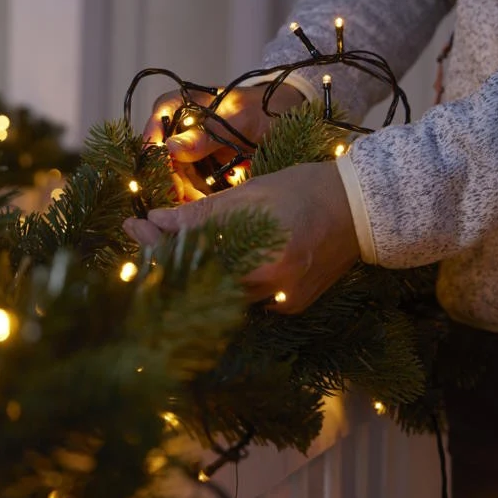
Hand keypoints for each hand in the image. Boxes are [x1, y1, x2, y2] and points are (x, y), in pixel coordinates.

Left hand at [122, 161, 358, 313]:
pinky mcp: (291, 307)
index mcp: (258, 257)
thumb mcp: (250, 193)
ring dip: (191, 272)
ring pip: (220, 295)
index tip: (133, 225)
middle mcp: (269, 289)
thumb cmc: (305, 190)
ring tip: (166, 245)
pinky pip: (245, 300)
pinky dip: (223, 281)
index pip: (190, 259)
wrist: (364, 207)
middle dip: (165, 260)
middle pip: (201, 285)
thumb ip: (202, 213)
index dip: (155, 245)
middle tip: (143, 236)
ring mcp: (281, 303)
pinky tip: (207, 261)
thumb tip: (156, 219)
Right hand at [140, 84, 305, 199]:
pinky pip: (189, 185)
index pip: (153, 136)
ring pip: (173, 179)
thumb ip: (206, 134)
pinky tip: (206, 209)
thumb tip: (171, 148)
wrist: (281, 117)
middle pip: (161, 163)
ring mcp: (183, 149)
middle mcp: (172, 128)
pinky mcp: (196, 167)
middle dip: (175, 186)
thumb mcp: (237, 119)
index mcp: (174, 107)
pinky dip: (196, 198)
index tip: (173, 185)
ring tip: (202, 209)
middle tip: (191, 204)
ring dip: (186, 196)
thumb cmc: (260, 108)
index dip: (158, 163)